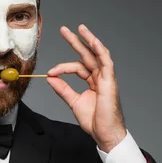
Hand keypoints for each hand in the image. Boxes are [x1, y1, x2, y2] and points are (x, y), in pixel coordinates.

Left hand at [46, 24, 126, 151]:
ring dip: (88, 40)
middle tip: (64, 30)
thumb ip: (63, 89)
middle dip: (76, 41)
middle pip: (87, 55)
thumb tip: (51, 78)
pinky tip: (93, 41)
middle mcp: (100, 77)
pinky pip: (106, 62)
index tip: (51, 72)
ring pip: (97, 54)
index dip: (62, 68)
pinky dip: (100, 51)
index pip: (77, 67)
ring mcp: (106, 78)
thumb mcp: (74, 102)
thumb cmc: (95, 121)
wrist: (104, 134)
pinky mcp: (110, 82)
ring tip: (80, 29)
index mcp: (93, 81)